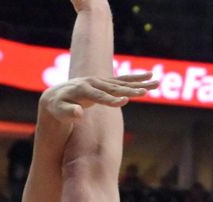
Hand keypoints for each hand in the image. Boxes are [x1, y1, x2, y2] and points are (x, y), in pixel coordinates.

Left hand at [40, 72, 158, 124]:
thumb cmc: (57, 107)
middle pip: (115, 87)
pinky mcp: (104, 82)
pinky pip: (122, 80)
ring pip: (122, 82)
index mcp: (83, 90)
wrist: (56, 95)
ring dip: (139, 82)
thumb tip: (78, 113)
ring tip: (156, 82)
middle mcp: (93, 82)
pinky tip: (150, 76)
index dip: (111, 100)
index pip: (99, 96)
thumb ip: (68, 113)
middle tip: (145, 92)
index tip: (124, 102)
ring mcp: (100, 81)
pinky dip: (136, 78)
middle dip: (130, 90)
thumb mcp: (59, 111)